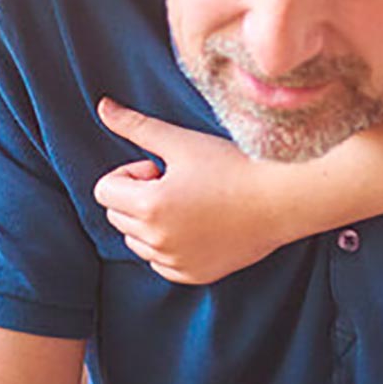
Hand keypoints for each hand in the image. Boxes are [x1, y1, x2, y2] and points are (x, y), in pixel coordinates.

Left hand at [93, 98, 305, 284]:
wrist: (280, 199)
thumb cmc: (232, 165)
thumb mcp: (181, 142)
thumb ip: (136, 126)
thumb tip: (102, 107)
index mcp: (150, 206)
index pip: (104, 190)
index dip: (130, 174)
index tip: (161, 169)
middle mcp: (158, 240)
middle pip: (116, 215)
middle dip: (137, 196)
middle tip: (179, 184)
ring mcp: (175, 262)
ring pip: (136, 240)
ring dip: (150, 221)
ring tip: (190, 204)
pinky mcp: (192, 276)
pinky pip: (159, 261)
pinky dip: (168, 244)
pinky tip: (199, 225)